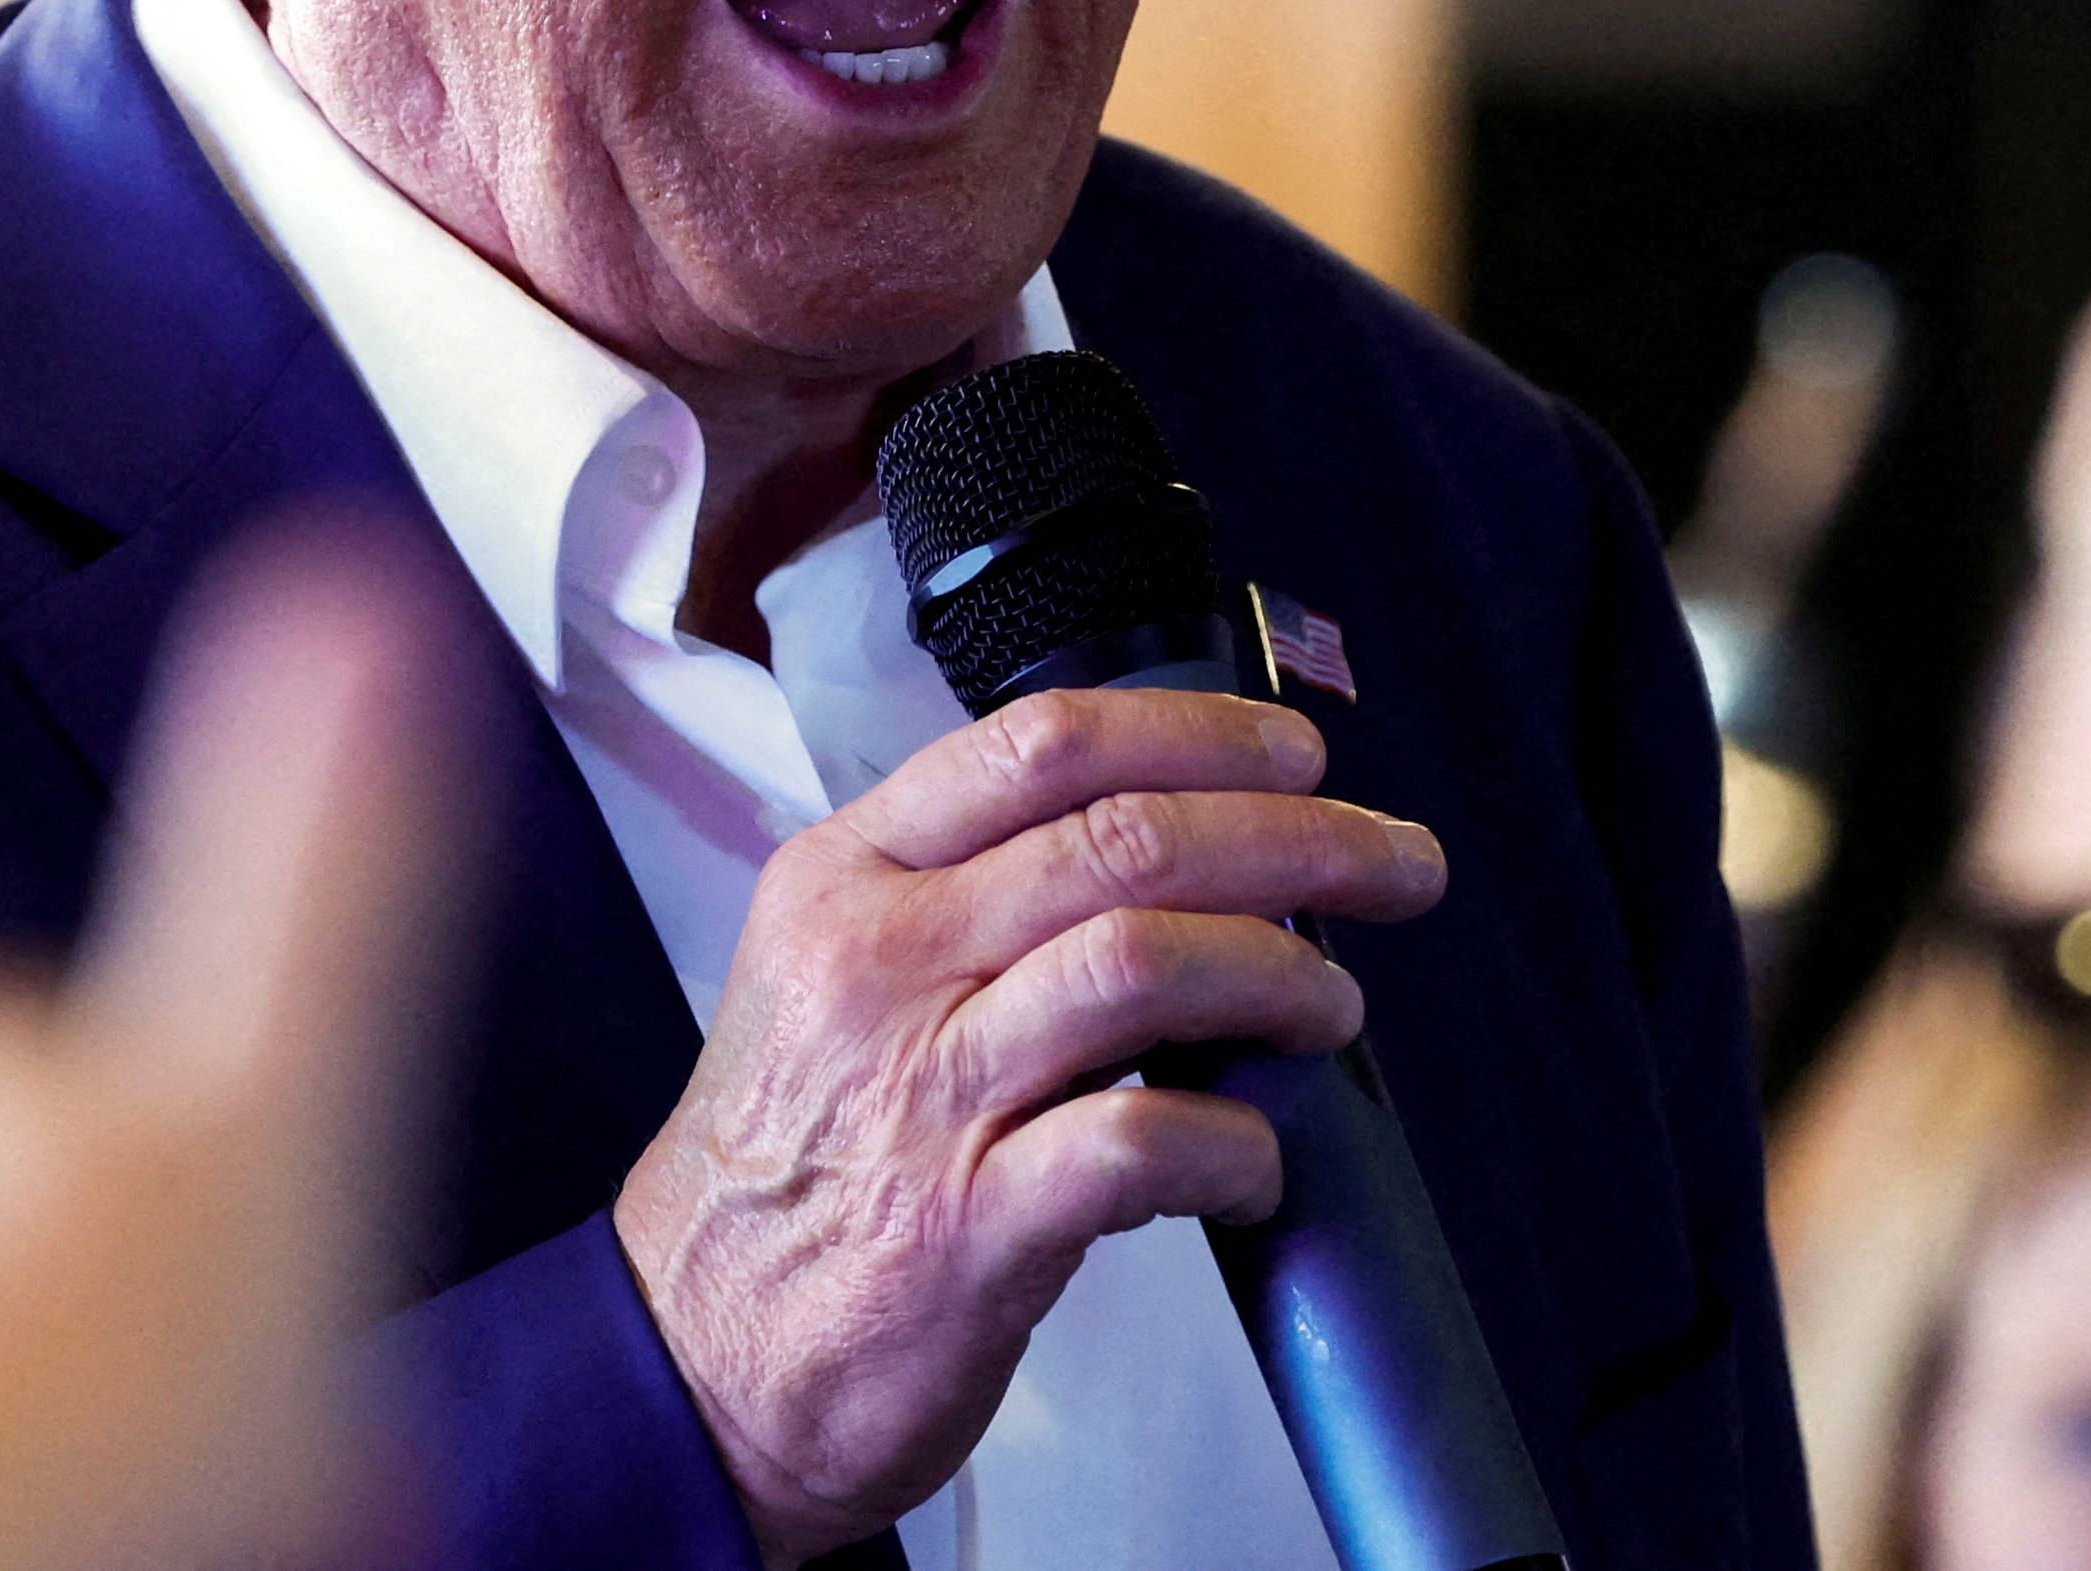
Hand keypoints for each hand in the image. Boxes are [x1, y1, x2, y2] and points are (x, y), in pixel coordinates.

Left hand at [0, 527, 468, 1570]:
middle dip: (19, 1245)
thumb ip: (297, 1412)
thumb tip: (344, 1446)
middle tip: (51, 1445)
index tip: (356, 599)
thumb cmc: (36, 1564)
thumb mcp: (262, 1498)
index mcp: (208, 1165)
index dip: (343, 769)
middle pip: (12, 1122)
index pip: (317, 913)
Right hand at [612, 685, 1449, 1563]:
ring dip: (1280, 975)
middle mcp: (881, 962)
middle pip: (1127, 838)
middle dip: (1300, 837)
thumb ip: (972, 896)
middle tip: (1395, 861)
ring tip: (1329, 1008)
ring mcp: (923, 1092)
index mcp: (848, 878)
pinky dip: (1234, 1144)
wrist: (694, 1357)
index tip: (1301, 754)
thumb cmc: (791, 1164)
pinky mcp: (967, 1226)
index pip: (1043, 744)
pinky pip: (1143, 1143)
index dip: (1201, 732)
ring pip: (1147, 961)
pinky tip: (1257, 1162)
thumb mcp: (835, 974)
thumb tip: (1177, 844)